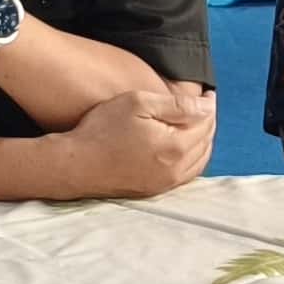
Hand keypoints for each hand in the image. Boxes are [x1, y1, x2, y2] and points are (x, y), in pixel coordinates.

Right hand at [61, 82, 214, 198]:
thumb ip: (177, 105)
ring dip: (203, 141)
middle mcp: (175, 169)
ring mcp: (165, 183)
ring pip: (199, 161)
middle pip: (206, 142)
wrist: (76, 164)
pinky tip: (184, 146)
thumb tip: (207, 106)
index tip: (207, 94)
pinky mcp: (155, 190)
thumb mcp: (138, 103)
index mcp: (175, 146)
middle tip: (203, 105)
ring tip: (196, 123)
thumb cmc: (103, 129)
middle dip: (208, 122)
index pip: (206, 123)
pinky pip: (186, 175)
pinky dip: (193, 158)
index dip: (208, 105)